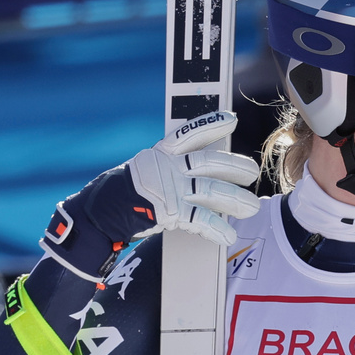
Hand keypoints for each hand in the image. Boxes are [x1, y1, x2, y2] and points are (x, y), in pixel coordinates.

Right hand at [128, 111, 260, 243]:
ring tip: (254, 207)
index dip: (211, 125)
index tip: (232, 119)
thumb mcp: (151, 171)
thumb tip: (210, 171)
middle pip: (208, 163)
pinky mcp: (169, 211)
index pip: (189, 134)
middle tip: (253, 172)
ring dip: (235, 200)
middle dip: (234, 166)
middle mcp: (167, 167)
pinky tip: (229, 235)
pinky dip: (216, 228)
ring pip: (211, 190)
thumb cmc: (129, 194)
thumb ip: (176, 168)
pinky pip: (199, 219)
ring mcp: (169, 189)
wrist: (100, 215)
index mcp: (162, 154)